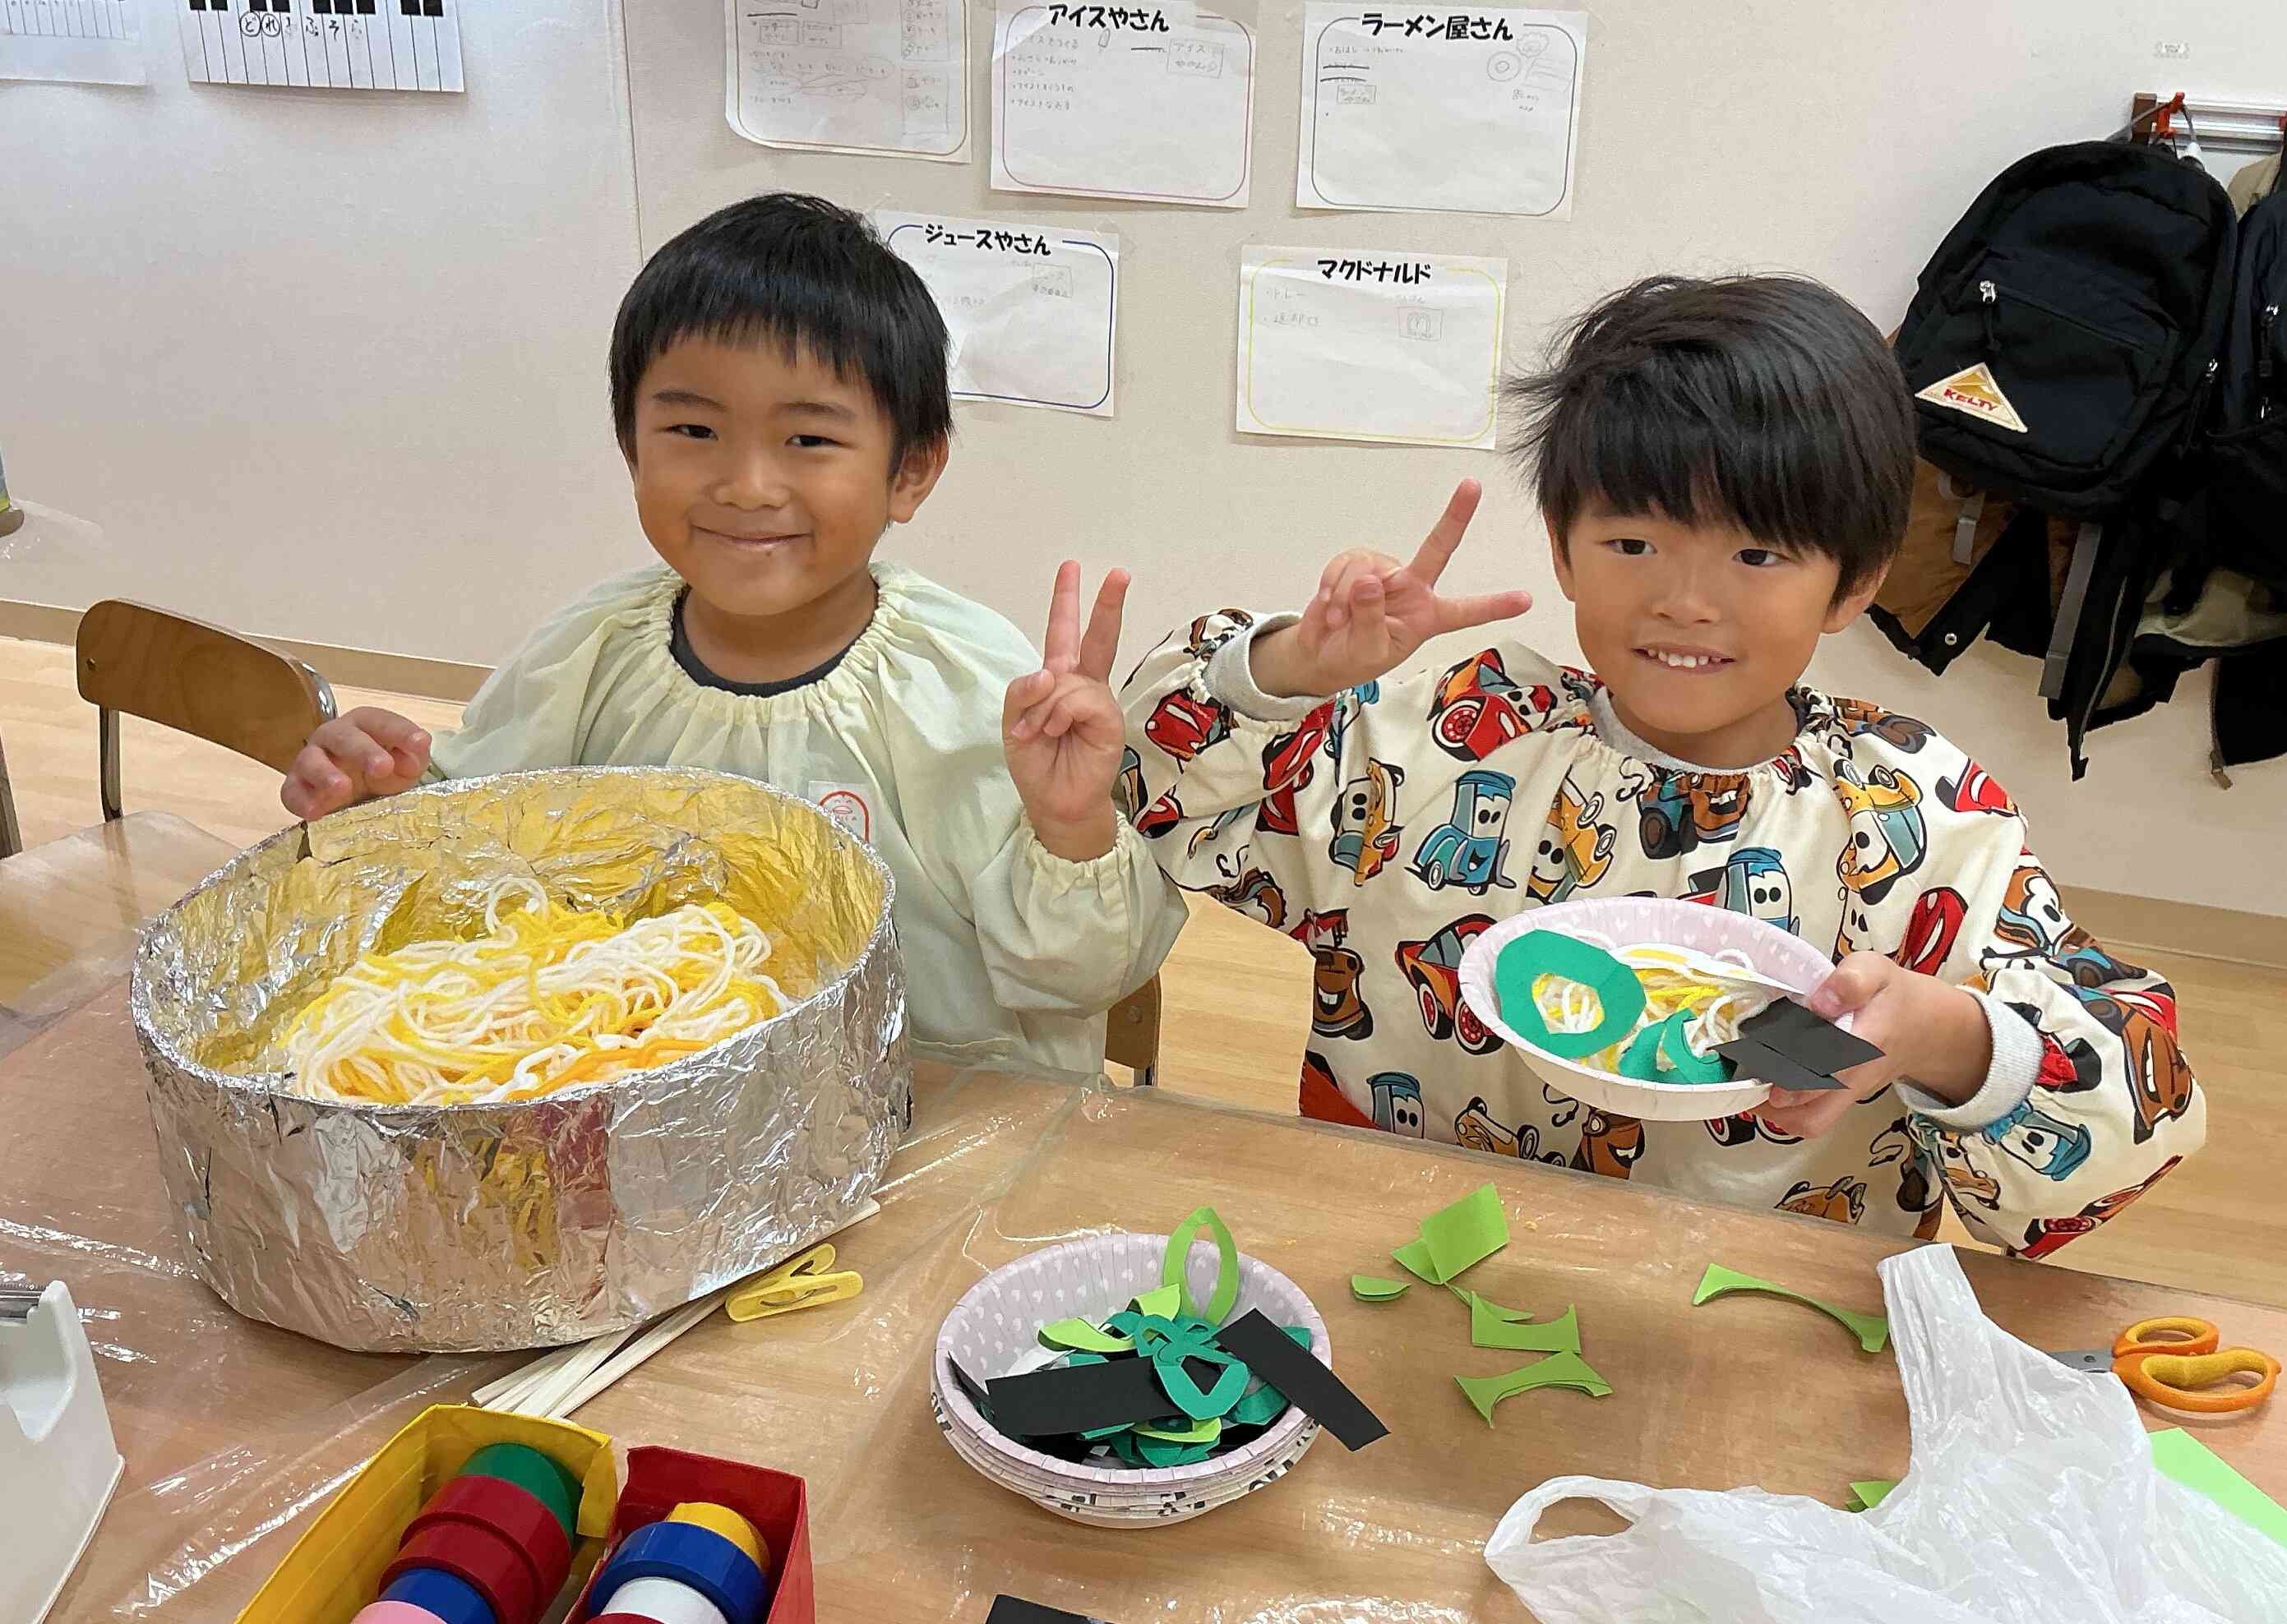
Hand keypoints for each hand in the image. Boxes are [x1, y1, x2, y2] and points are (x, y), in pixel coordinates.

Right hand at [281, 707, 431, 821]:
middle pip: (343, 737)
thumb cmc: (383, 770)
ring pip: (311, 760)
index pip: (380, 721)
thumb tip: (414, 756)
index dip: (400, 731)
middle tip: (382, 767)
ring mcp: (311, 760)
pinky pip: (292, 791)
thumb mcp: (406, 764)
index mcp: (364, 724)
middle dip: (363, 750)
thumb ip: (413, 756)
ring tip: (343, 789)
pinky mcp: (297, 786)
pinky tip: (315, 812)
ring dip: (325, 773)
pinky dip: (301, 800)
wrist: (357, 795)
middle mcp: (334, 737)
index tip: (419, 744)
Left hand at [1004, 562, 1130, 862]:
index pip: (1064, 634)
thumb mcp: (1013, 721)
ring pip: (1068, 679)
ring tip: (1038, 732)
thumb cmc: (1036, 762)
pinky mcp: (1108, 719)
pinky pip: (1077, 699)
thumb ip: (1024, 690)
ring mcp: (1099, 702)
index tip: (1072, 567)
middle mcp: (1084, 686)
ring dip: (1043, 706)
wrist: (1054, 802)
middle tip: (1120, 573)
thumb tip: (1051, 672)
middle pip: (1097, 637)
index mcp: (1061, 681)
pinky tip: (1055, 732)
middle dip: (1108, 603)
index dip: (1067, 601)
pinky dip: (1058, 714)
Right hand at [1249, 479, 1533, 698]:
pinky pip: (1345, 564)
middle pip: (1438, 548)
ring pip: (1370, 567)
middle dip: (1456, 516)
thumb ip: (1371, 620)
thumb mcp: (1367, 652)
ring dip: (1346, 596)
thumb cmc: (1352, 658)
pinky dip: (1331, 586)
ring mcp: (1385, 573)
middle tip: (1472, 486)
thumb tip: (1369, 580)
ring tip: (1338, 620)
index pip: (1465, 611)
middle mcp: (1412, 588)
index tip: (1525, 600)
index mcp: (1427, 617)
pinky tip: (1328, 606)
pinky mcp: (1357, 563)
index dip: (1494, 605)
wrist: (1318, 655)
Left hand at [1751, 954, 1991, 1137]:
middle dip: (1774, 1100)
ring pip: (1811, 1122)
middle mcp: (1857, 1077)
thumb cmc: (1891, 996)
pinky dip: (1782, 1111)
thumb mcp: (1876, 970)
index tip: (1762, 1060)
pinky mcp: (1842, 1099)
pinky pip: (1813, 1117)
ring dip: (1774, 1111)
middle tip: (1743, 1074)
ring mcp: (1849, 1094)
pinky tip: (1761, 1085)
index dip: (1794, 1070)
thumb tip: (1819, 1003)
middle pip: (1816, 1112)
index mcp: (1867, 1042)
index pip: (1830, 1067)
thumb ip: (1851, 981)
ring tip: (1745, 1081)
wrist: (1924, 1027)